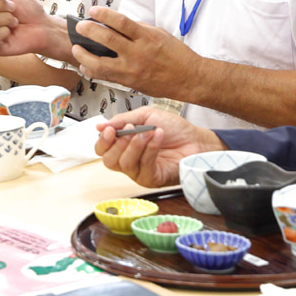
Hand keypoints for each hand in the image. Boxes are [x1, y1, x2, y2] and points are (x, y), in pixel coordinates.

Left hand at [71, 7, 202, 99]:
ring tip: (77, 48)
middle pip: (107, 41)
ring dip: (84, 55)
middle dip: (89, 31)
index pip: (120, 22)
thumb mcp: (159, 34)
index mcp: (146, 37)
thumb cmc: (176, 55)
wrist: (188, 78)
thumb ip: (137, 29)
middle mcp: (138, 54)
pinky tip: (85, 66)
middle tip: (80, 27)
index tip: (93, 10)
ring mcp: (132, 71)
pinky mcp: (129, 83)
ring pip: (100, 64)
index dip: (104, 14)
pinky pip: (106, 77)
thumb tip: (116, 23)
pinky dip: (92, 71)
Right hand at [94, 107, 223, 187]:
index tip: (110, 130)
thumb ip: (122, 120)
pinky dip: (149, 149)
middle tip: (131, 129)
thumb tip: (100, 126)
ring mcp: (139, 172)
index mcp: (123, 146)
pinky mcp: (151, 179)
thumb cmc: (173, 129)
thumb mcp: (145, 116)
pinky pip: (143, 166)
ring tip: (149, 131)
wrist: (195, 139)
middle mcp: (129, 161)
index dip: (103, 141)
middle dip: (118, 143)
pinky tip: (157, 137)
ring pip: (125, 164)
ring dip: (136, 144)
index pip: (102, 150)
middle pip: (108, 161)